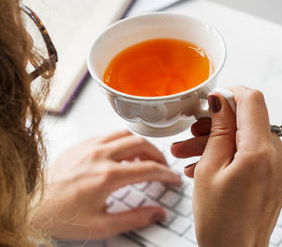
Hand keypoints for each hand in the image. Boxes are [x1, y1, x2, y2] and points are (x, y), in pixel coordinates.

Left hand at [33, 129, 181, 239]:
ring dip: (141, 144)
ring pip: (126, 134)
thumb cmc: (60, 217)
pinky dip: (123, 140)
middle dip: (157, 154)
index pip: (149, 168)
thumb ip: (133, 219)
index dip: (166, 174)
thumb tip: (157, 213)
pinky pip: (109, 134)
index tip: (173, 179)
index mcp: (108, 176)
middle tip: (162, 166)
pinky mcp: (81, 144)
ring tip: (145, 157)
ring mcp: (90, 146)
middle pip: (142, 144)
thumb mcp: (100, 226)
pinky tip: (122, 153)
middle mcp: (101, 155)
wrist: (30, 208)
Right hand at [171, 86, 281, 246]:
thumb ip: (219, 129)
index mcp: (261, 152)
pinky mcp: (280, 172)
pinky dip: (234, 152)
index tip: (211, 100)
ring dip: (221, 139)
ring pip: (249, 134)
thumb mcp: (209, 170)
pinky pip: (256, 150)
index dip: (230, 94)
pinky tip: (207, 163)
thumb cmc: (221, 225)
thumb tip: (222, 99)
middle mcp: (279, 155)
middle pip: (249, 119)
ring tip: (189, 153)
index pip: (253, 100)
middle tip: (191, 132)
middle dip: (217, 122)